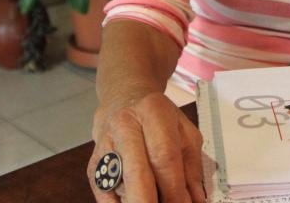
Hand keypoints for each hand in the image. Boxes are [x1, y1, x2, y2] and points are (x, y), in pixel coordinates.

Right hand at [88, 91, 204, 202]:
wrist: (123, 97)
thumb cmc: (158, 117)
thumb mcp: (185, 133)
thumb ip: (192, 169)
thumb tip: (196, 201)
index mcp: (152, 112)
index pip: (164, 157)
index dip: (174, 189)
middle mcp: (124, 127)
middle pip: (137, 174)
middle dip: (150, 202)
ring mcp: (105, 146)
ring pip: (121, 188)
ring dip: (139, 202)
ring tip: (155, 200)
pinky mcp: (93, 166)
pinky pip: (105, 196)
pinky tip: (135, 200)